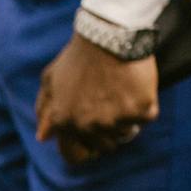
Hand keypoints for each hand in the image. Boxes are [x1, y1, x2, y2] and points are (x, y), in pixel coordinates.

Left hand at [35, 33, 158, 164]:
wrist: (108, 35)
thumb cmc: (78, 56)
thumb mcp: (51, 80)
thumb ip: (44, 110)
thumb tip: (43, 137)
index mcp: (64, 122)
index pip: (74, 156)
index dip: (84, 149)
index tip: (92, 141)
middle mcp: (87, 126)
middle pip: (105, 146)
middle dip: (108, 130)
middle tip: (111, 105)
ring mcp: (114, 120)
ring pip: (126, 132)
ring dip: (126, 117)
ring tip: (121, 92)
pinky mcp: (139, 110)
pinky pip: (146, 117)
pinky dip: (145, 104)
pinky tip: (136, 86)